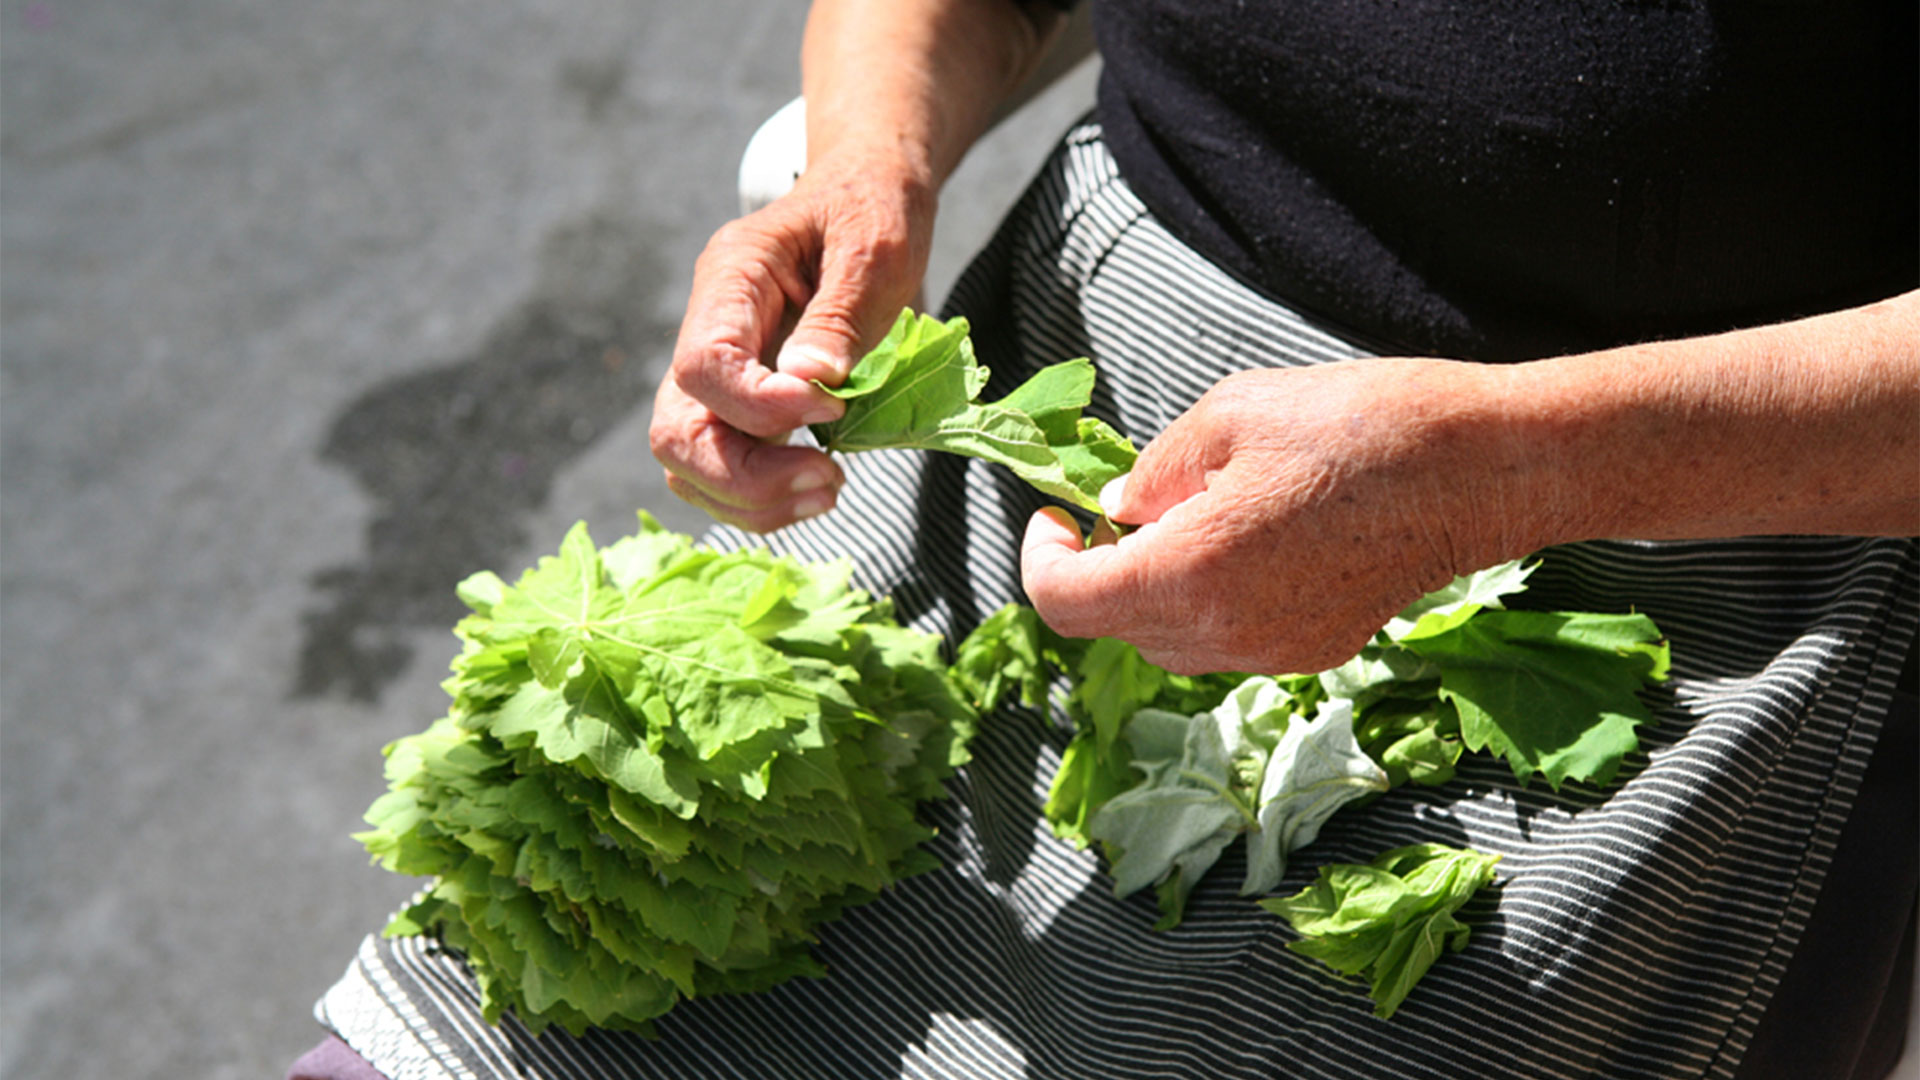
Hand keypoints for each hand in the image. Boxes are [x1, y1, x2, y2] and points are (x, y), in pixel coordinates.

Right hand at [649, 149, 934, 531]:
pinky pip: (723, 470)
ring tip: (830, 488)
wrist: (869, 190)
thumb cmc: (874, 207)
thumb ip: (839, 315)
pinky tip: (818, 487)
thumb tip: (811, 383)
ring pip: (691, 463)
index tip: (832, 410)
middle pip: (677, 431)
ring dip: (753, 499)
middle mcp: (708, 327)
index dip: (760, 406)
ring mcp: (720, 370)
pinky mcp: (742, 401)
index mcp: (731, 276)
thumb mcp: (875, 247)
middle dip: (746, 477)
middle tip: (831, 479)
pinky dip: (763, 499)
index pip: (703, 365)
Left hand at [1020, 360, 1512, 674]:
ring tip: (1193, 513)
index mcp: (1190, 573)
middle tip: (1126, 502)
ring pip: (1170, 640)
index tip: (1056, 517)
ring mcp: (1274, 651)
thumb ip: (1156, 468)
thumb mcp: (1234, 414)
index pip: (1065, 605)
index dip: (1042, 560)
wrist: (1483, 468)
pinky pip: (1228, 639)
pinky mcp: (1315, 649)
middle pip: (1115, 627)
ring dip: (1154, 586)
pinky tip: (1248, 537)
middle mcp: (1226, 633)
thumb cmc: (1362, 426)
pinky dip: (1209, 599)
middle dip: (1102, 568)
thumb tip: (1120, 507)